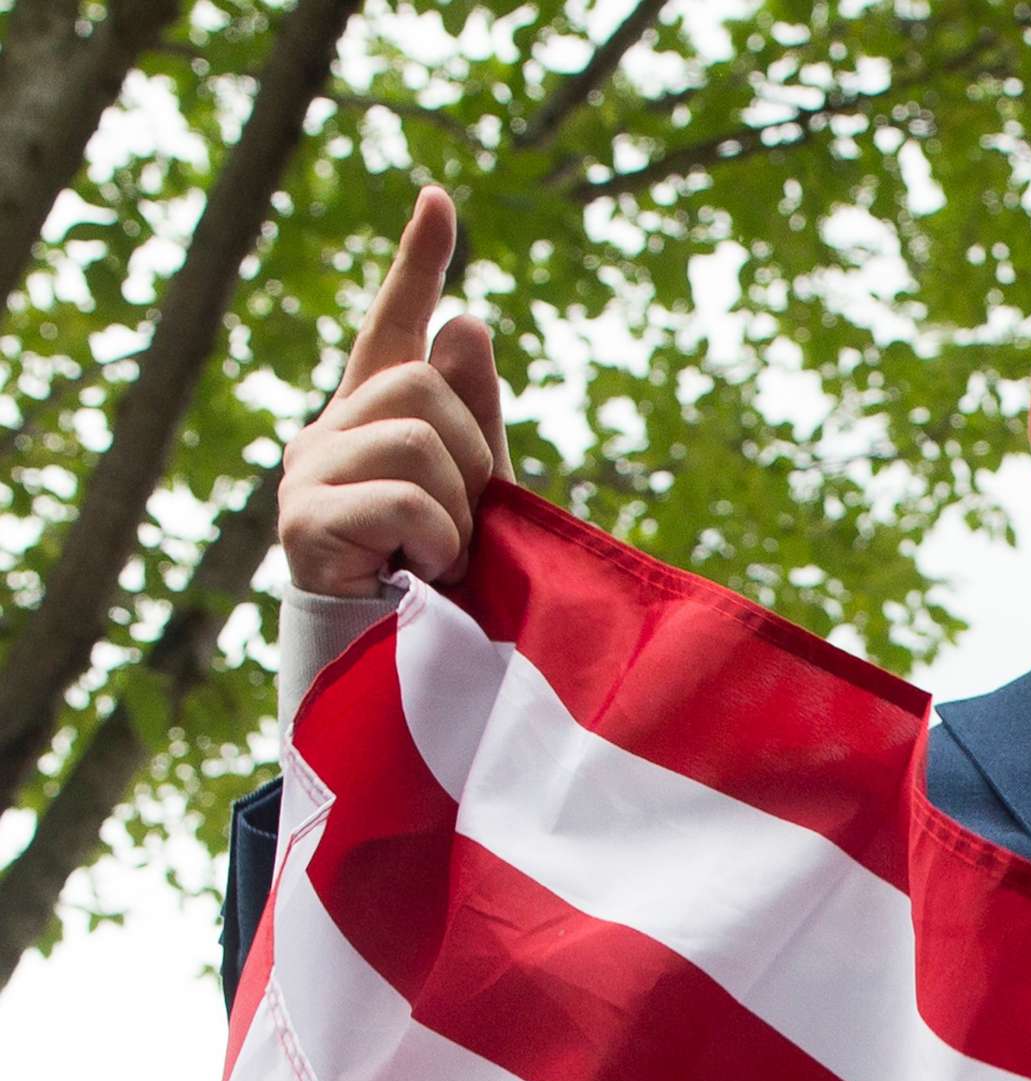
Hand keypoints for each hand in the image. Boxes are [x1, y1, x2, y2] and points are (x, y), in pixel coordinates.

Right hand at [278, 187, 511, 596]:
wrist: (408, 680)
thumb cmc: (446, 591)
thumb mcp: (479, 496)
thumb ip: (476, 414)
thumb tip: (470, 318)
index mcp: (376, 422)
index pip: (396, 327)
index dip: (418, 262)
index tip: (441, 199)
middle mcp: (327, 434)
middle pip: (424, 384)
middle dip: (470, 457)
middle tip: (458, 529)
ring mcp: (306, 476)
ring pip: (417, 436)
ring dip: (456, 507)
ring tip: (440, 558)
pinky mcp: (301, 525)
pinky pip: (405, 497)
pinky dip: (435, 539)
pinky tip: (418, 573)